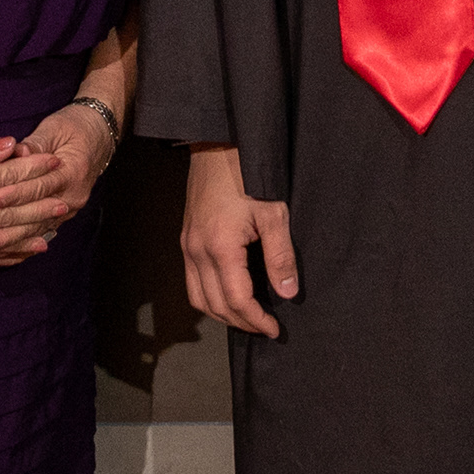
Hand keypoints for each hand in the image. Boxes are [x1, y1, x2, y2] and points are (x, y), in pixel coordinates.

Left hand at [0, 104, 112, 271]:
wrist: (98, 136)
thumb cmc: (73, 127)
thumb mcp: (55, 128)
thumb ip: (34, 144)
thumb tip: (15, 151)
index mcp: (73, 172)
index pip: (40, 186)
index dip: (15, 194)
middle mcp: (72, 197)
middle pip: (35, 218)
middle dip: (5, 234)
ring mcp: (67, 211)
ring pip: (34, 233)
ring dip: (6, 248)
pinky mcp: (58, 218)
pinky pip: (35, 236)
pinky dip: (14, 249)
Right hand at [179, 143, 298, 338]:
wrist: (217, 144)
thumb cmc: (248, 174)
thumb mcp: (274, 213)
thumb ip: (281, 256)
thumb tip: (287, 293)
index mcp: (219, 247)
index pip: (236, 300)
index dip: (256, 320)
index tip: (275, 329)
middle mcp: (196, 251)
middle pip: (215, 305)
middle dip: (240, 322)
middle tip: (265, 327)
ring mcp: (187, 245)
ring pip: (198, 297)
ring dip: (222, 313)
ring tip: (248, 317)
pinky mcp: (186, 239)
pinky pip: (192, 281)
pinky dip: (209, 297)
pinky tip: (230, 293)